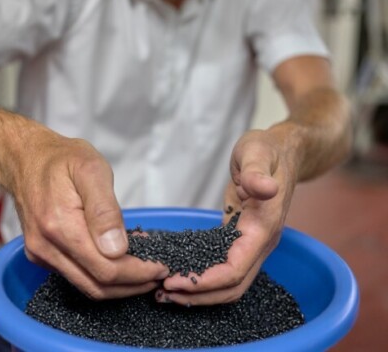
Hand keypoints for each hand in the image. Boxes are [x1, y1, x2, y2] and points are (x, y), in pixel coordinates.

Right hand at [9, 128, 168, 299]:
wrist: (25, 158)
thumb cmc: (62, 159)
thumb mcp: (92, 170)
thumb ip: (104, 210)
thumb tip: (116, 249)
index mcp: (60, 226)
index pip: (106, 269)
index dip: (137, 274)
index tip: (160, 267)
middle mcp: (46, 247)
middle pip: (97, 285)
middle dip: (132, 284)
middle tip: (157, 274)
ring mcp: (40, 253)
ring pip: (86, 286)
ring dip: (118, 285)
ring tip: (143, 272)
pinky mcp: (40, 255)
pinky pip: (75, 276)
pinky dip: (100, 275)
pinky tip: (118, 261)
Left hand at [156, 130, 296, 304]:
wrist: (281, 152)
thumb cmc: (267, 150)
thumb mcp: (257, 153)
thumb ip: (256, 172)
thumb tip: (265, 188)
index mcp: (263, 227)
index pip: (234, 270)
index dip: (204, 282)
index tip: (173, 280)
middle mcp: (260, 242)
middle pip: (232, 287)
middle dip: (198, 294)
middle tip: (163, 293)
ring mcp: (252, 243)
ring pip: (229, 282)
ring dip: (200, 291)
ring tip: (167, 290)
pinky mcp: (241, 239)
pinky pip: (223, 266)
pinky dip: (203, 275)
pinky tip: (181, 271)